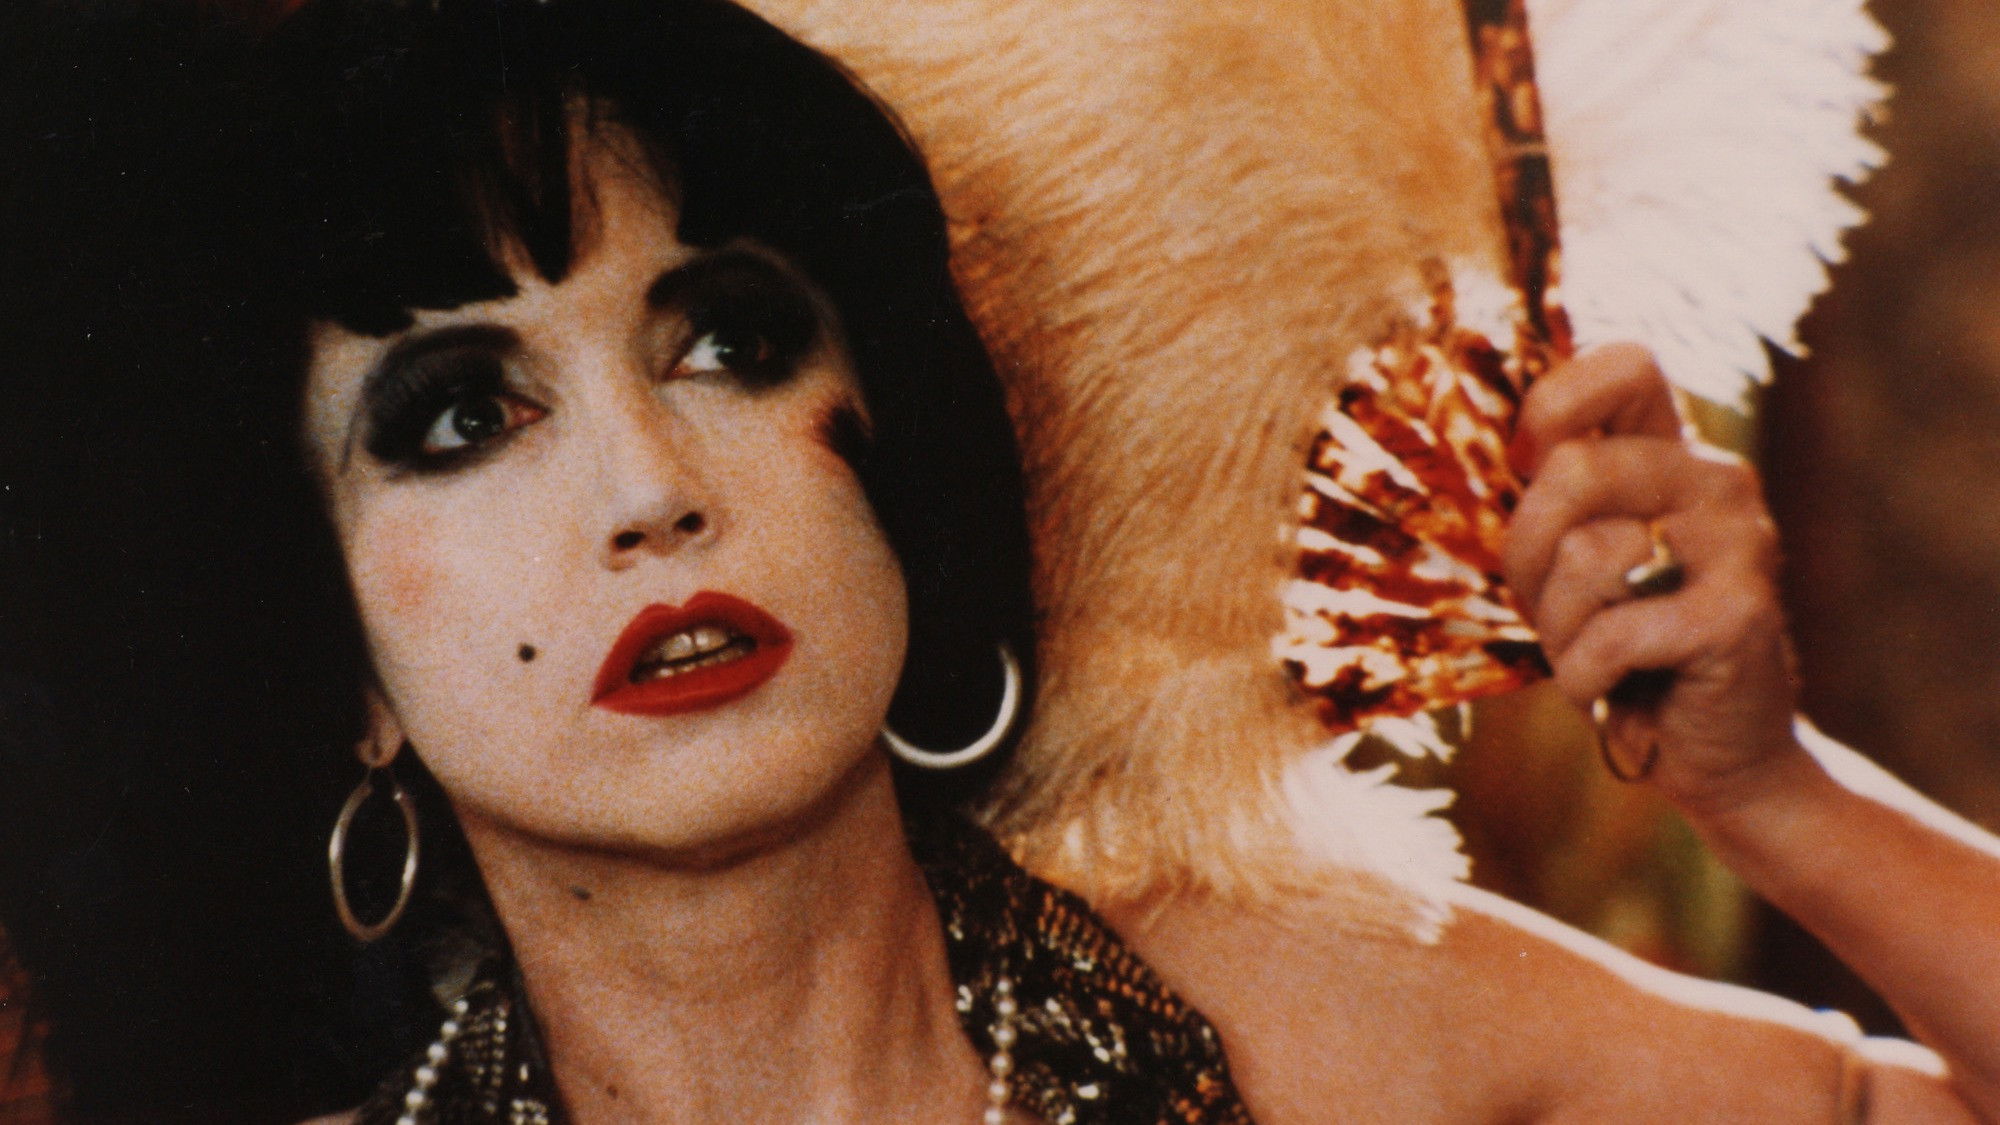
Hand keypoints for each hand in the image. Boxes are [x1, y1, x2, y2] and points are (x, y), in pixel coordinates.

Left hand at [1502, 345, 1801, 811]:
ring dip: (1561, 629)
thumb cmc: (1627, 650)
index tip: (1529, 472)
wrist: (1719, 755)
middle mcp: (1718, 481)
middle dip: (1529, 556)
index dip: (1553, 407)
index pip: (1625, 364)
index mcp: (1676, 454)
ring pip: (1583, 556)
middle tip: (1561, 610)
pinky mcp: (1738, 615)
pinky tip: (1622, 692)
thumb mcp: (1577, 560)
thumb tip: (1517, 451)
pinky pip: (1609, 633)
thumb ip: (1557, 498)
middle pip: (1573, 469)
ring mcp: (1739, 544)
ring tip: (1600, 654)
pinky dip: (1586, 678)